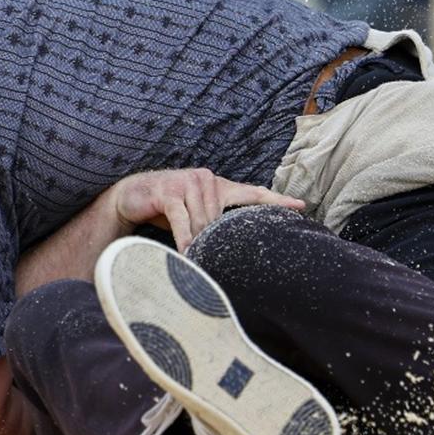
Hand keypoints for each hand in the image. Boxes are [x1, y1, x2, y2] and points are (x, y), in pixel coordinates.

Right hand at [111, 169, 305, 253]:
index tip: (301, 206)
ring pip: (205, 222)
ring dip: (198, 241)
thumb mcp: (197, 213)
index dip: (277, 200)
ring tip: (194, 255)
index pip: (253, 192)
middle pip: (223, 218)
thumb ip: (217, 220)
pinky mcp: (169, 193)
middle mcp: (207, 179)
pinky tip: (187, 253)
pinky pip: (183, 222)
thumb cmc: (169, 207)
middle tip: (211, 254)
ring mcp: (188, 183)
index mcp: (219, 184)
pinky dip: (185, 240)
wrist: (132, 196)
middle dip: (216, 239)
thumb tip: (239, 241)